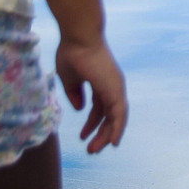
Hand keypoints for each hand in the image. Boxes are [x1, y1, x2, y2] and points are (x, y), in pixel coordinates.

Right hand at [55, 38, 127, 153]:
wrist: (78, 38)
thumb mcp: (69, 79)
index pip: (99, 108)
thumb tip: (80, 109)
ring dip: (106, 135)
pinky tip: (113, 143)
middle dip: (99, 133)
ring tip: (95, 150)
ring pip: (115, 117)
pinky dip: (118, 128)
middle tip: (91, 150)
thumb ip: (74, 94)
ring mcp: (115, 87)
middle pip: (108, 115)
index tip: (83, 136)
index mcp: (100, 82)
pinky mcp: (116, 89)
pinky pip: (120, 114)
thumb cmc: (72, 53)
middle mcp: (111, 86)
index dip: (92, 123)